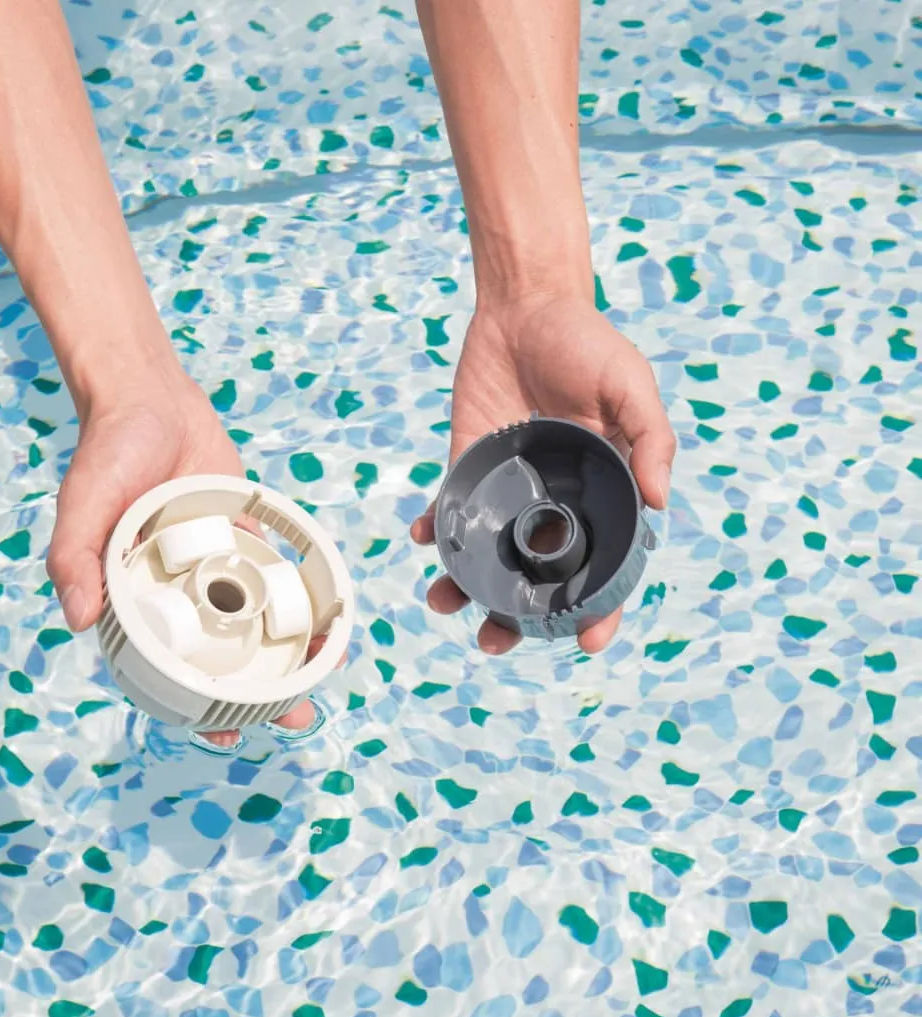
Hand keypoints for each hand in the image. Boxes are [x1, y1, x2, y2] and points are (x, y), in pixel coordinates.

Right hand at [45, 364, 333, 742]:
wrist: (150, 398)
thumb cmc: (107, 452)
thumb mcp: (83, 502)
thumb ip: (75, 557)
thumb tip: (79, 620)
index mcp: (134, 597)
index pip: (165, 669)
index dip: (194, 707)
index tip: (227, 737)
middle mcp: (175, 588)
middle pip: (219, 653)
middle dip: (256, 691)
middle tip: (295, 716)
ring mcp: (212, 563)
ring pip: (252, 618)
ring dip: (285, 650)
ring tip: (321, 675)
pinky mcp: (241, 534)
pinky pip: (273, 571)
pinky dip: (296, 595)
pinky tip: (324, 617)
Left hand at [411, 291, 674, 655]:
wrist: (527, 306)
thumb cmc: (588, 345)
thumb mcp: (630, 386)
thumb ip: (650, 439)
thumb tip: (659, 503)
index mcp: (601, 494)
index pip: (604, 565)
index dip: (599, 607)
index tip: (586, 642)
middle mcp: (555, 501)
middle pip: (538, 574)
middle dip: (517, 614)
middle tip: (495, 640)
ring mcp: (509, 486)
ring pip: (489, 553)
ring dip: (466, 585)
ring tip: (445, 603)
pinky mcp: (469, 464)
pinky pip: (452, 507)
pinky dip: (436, 528)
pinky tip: (425, 538)